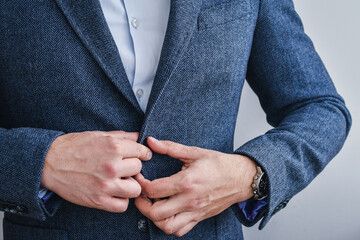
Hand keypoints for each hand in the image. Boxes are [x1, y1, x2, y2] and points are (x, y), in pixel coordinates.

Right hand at [41, 131, 151, 212]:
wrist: (49, 163)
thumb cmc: (73, 147)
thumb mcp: (98, 135)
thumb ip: (122, 136)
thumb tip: (139, 136)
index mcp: (113, 147)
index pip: (142, 152)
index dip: (141, 154)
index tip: (139, 156)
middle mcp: (112, 165)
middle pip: (139, 169)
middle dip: (132, 167)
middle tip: (123, 167)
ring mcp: (106, 184)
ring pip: (135, 189)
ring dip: (129, 185)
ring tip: (120, 181)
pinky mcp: (98, 200)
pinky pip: (123, 205)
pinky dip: (120, 200)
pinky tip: (114, 192)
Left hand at [135, 137, 255, 236]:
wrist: (241, 177)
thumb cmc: (219, 164)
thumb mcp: (194, 152)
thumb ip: (170, 147)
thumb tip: (151, 141)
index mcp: (186, 182)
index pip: (153, 190)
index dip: (140, 183)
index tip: (139, 177)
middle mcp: (189, 200)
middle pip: (155, 213)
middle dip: (142, 204)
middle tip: (141, 194)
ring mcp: (194, 212)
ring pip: (167, 226)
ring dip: (154, 218)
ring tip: (153, 205)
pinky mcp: (199, 217)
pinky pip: (180, 231)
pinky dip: (169, 225)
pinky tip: (167, 213)